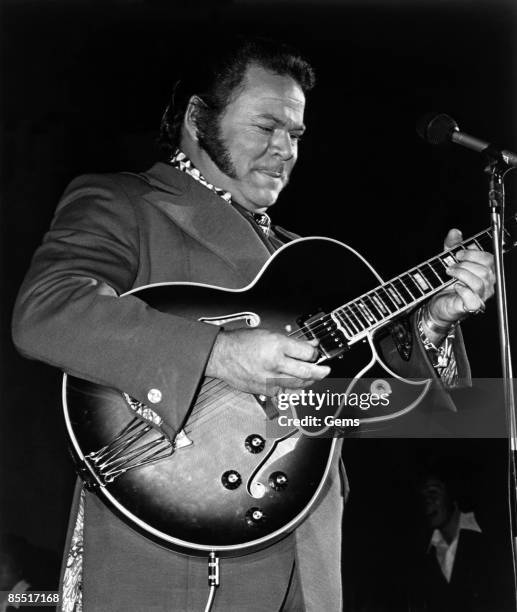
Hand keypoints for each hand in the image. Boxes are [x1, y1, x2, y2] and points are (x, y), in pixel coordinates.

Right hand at [205, 328, 329, 395]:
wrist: (221, 356)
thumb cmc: (241, 343)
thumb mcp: (269, 334)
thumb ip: (291, 341)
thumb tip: (309, 344)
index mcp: (276, 346)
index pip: (307, 353)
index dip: (315, 353)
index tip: (317, 353)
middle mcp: (275, 364)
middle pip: (307, 372)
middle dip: (320, 371)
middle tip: (326, 370)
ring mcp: (270, 379)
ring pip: (299, 385)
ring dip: (310, 381)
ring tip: (313, 377)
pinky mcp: (265, 390)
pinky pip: (287, 393)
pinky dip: (295, 389)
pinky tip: (299, 385)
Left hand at [427, 228, 494, 327]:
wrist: (437, 303)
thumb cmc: (446, 283)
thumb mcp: (448, 260)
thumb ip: (452, 246)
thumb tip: (455, 231)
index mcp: (485, 271)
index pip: (489, 259)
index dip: (473, 254)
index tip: (457, 254)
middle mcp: (487, 284)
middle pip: (485, 270)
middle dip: (465, 265)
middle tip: (450, 266)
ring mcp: (481, 297)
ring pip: (479, 282)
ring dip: (461, 275)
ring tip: (449, 274)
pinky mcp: (471, 307)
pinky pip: (473, 299)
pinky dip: (463, 291)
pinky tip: (455, 287)